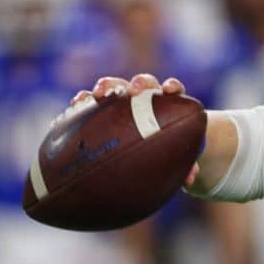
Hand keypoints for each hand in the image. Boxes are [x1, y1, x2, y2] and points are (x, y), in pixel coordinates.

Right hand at [70, 73, 198, 186]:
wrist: (151, 143)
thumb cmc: (168, 148)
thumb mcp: (179, 155)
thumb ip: (186, 164)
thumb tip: (190, 179)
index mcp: (168, 103)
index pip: (172, 89)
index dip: (171, 87)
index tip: (170, 89)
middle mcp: (145, 97)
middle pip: (144, 83)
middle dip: (139, 83)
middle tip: (134, 89)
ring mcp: (123, 99)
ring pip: (115, 86)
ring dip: (107, 86)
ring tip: (96, 94)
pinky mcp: (102, 107)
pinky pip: (91, 102)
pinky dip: (84, 103)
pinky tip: (73, 109)